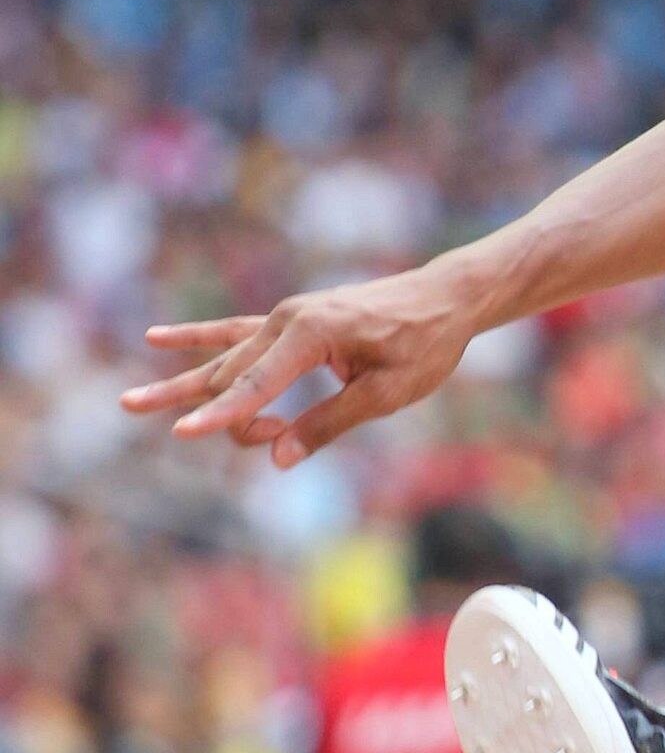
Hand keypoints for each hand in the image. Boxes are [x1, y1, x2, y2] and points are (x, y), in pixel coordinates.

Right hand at [121, 265, 480, 467]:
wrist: (447, 296)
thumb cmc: (425, 343)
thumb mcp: (388, 391)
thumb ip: (331, 423)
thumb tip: (277, 456)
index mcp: (312, 333)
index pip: (256, 385)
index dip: (222, 416)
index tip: (180, 434)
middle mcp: (289, 319)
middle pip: (237, 380)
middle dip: (221, 415)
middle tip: (220, 429)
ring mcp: (287, 316)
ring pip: (229, 362)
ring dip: (186, 385)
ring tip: (129, 403)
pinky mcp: (293, 320)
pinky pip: (236, 331)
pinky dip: (198, 336)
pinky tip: (156, 337)